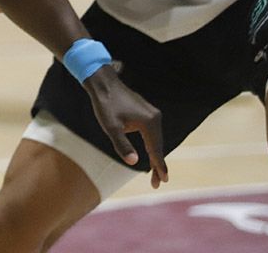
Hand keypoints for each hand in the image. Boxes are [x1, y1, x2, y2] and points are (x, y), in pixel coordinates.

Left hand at [82, 65, 167, 188]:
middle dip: (158, 164)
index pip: (156, 149)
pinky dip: (152, 144)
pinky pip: (153, 133)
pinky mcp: (148, 112)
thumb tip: (133, 162)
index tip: (164, 180)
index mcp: (149, 122)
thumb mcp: (111, 127)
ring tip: (155, 173)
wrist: (104, 84)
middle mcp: (155, 117)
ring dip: (155, 155)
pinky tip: (150, 152)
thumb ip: (122, 145)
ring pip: (156, 139)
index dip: (159, 166)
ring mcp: (153, 113)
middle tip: (157, 183)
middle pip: (159, 145)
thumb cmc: (105, 105)